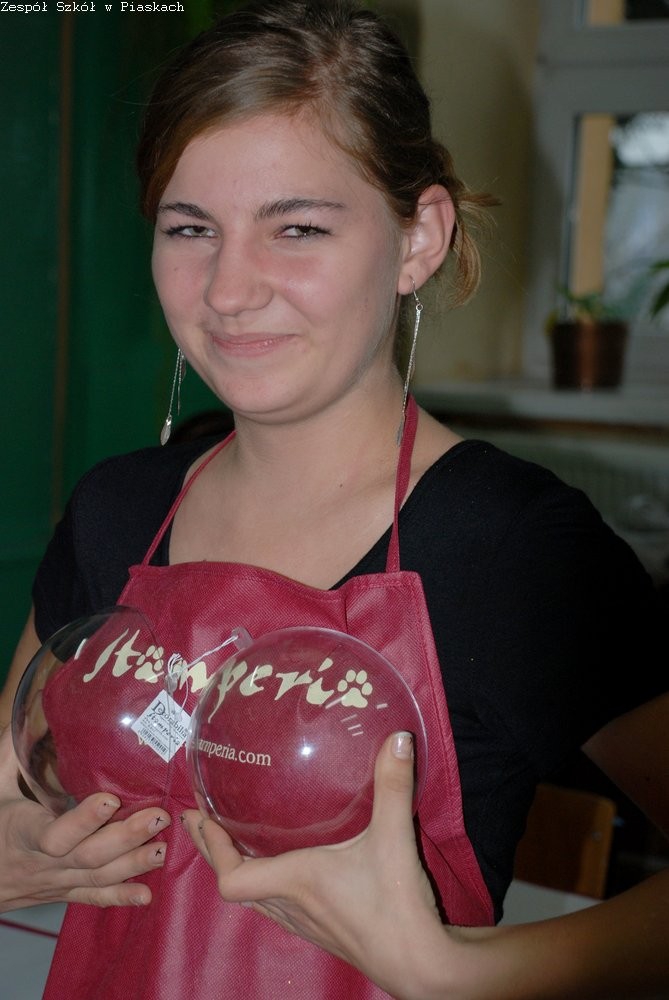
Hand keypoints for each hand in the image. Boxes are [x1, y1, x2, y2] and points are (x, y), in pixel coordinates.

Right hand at [0, 730, 170, 911]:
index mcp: (25, 833)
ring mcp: (57, 881)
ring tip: (163, 847)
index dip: (83, 820)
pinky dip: (120, 898)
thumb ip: (9, 754)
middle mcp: (45, 862)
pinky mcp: (64, 892)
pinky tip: (147, 895)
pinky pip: (93, 898)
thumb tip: (27, 711)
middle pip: (88, 856)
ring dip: (132, 864)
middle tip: (158, 816)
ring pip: (97, 878)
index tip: (110, 799)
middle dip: (125, 838)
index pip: (56, 833)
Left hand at [182, 733, 449, 998]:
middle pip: (233, 884)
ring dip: (235, 866)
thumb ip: (394, 786)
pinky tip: (278, 866)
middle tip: (196, 818)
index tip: (202, 815)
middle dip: (211, 850)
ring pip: (254, 897)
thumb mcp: (394, 838)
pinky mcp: (320, 930)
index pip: (232, 876)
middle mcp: (291, 905)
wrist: (422, 966)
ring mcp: (304, 922)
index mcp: (296, 881)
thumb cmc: (398, 905)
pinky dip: (262, 882)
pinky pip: (275, 905)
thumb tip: (398, 737)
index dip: (212, 847)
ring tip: (227, 838)